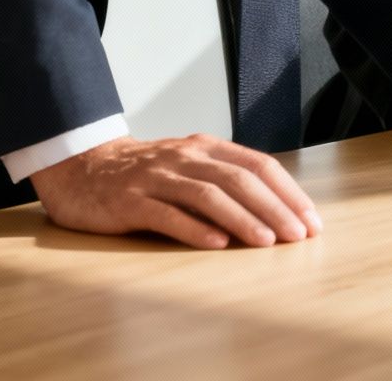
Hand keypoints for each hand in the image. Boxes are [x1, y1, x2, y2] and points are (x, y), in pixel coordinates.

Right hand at [27, 134, 321, 249]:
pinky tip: (216, 244)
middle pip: (239, 180)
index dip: (288, 193)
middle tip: (299, 236)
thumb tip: (277, 213)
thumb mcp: (189, 167)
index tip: (311, 221)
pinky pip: (165, 214)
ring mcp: (155, 177)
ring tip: (267, 242)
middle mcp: (185, 157)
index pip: (258, 165)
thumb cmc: (145, 176)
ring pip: (208, 194)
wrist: (80, 169)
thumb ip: (224, 181)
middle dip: (275, 208)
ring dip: (243, 219)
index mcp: (205, 147)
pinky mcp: (129, 200)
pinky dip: (194, 229)